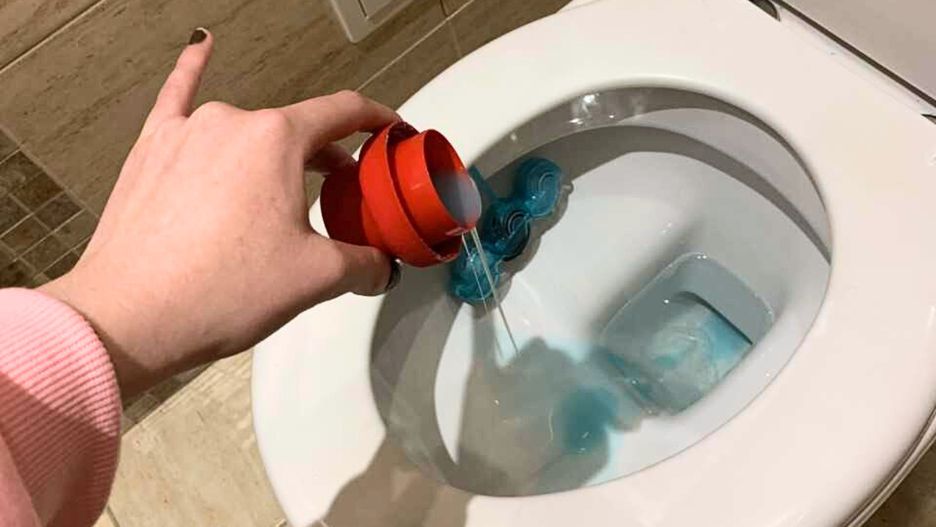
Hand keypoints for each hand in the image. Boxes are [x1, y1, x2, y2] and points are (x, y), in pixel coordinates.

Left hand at [41, 29, 398, 396]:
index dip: (376, 120)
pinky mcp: (151, 151)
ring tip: (285, 187)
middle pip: (297, 128)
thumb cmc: (213, 292)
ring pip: (248, 131)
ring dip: (274, 152)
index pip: (343, 111)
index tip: (388, 129)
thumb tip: (379, 267)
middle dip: (328, 156)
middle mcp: (230, 123)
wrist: (130, 317)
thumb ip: (364, 264)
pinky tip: (200, 48)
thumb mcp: (315, 278)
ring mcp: (185, 133)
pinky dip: (192, 71)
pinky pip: (176, 99)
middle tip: (345, 188)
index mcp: (277, 139)